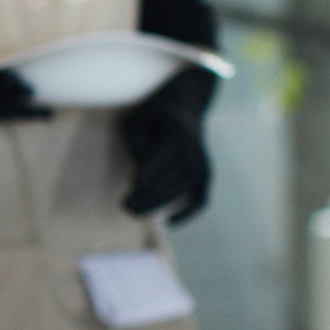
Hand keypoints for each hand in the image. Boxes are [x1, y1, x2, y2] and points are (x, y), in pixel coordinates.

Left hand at [121, 67, 213, 223]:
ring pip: (178, 193)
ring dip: (156, 205)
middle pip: (165, 184)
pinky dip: (188, 213)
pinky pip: (201, 199)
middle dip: (143, 199)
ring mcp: (202, 164)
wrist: (185, 107)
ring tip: (133, 212)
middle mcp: (192, 152)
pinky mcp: (206, 175)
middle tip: (124, 208)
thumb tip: (141, 174)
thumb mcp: (136, 119)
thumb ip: (134, 141)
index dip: (139, 185)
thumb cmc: (153, 116)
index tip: (123, 198)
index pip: (155, 167)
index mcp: (174, 136)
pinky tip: (169, 222)